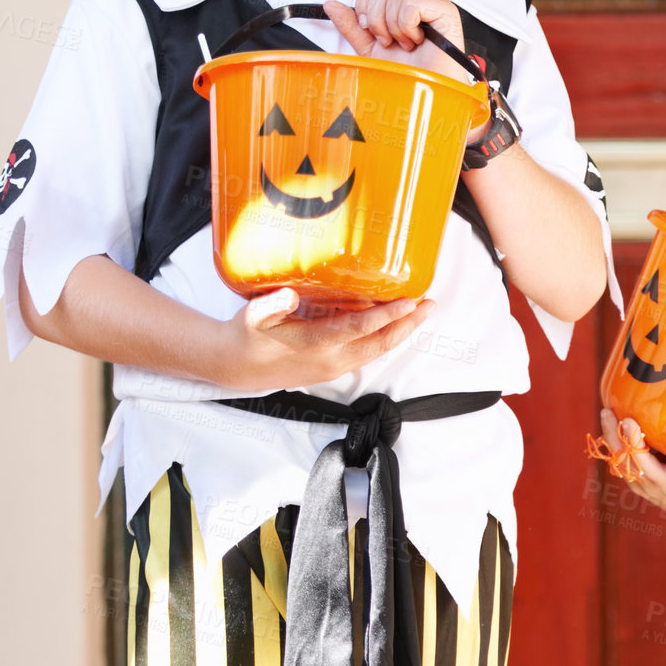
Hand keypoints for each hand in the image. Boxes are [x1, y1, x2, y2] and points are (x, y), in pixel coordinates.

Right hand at [219, 286, 432, 390]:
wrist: (235, 368)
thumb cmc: (246, 336)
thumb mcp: (254, 316)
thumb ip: (272, 304)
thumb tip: (289, 295)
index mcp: (316, 343)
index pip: (361, 328)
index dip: (388, 315)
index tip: (409, 301)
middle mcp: (331, 359)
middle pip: (380, 344)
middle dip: (408, 325)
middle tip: (429, 305)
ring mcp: (334, 368)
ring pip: (377, 351)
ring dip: (401, 333)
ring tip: (420, 313)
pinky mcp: (333, 370)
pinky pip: (368, 355)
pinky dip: (385, 340)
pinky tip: (394, 326)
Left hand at [324, 0, 467, 73]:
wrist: (425, 93)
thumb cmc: (407, 73)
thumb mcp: (370, 47)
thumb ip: (351, 26)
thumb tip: (331, 5)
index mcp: (402, 2)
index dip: (366, 8)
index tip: (374, 32)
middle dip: (378, 21)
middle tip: (391, 41)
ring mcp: (433, 2)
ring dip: (394, 28)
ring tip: (406, 44)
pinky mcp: (444, 10)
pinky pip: (410, 5)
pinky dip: (407, 28)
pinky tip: (417, 40)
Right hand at [598, 409, 665, 530]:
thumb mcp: (660, 465)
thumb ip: (652, 446)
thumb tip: (645, 411)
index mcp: (637, 476)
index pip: (617, 454)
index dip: (609, 435)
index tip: (605, 411)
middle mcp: (646, 482)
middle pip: (624, 459)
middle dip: (614, 436)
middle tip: (608, 413)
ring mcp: (665, 487)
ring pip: (645, 466)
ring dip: (636, 444)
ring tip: (630, 423)